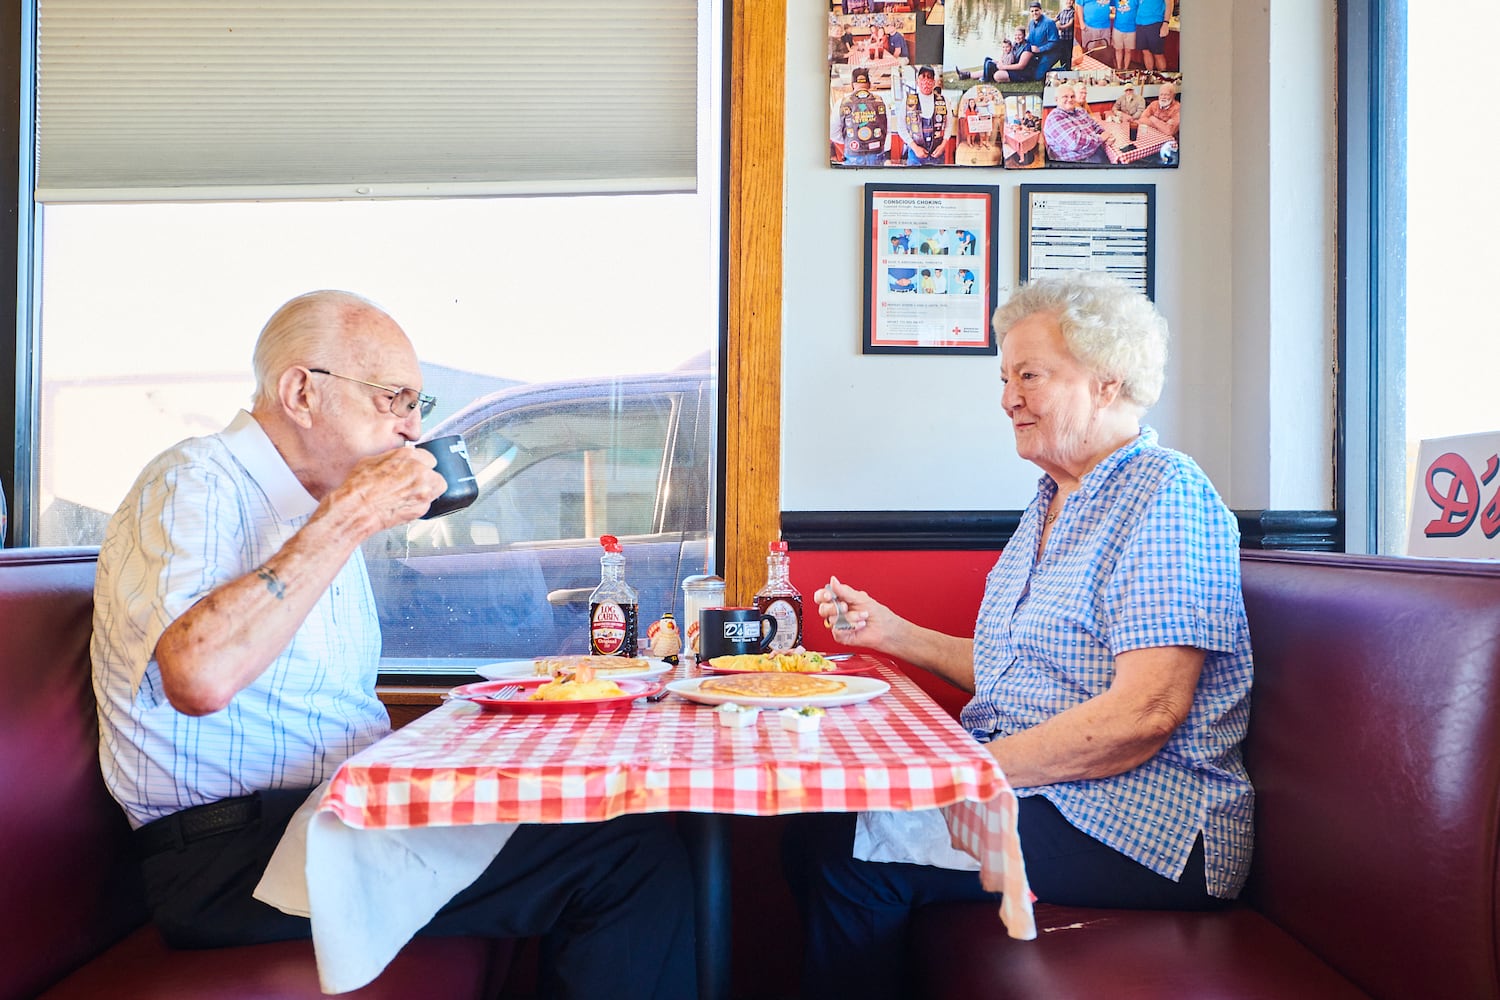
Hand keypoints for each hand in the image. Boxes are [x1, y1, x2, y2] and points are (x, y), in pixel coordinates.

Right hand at [326, 446, 447, 536]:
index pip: (427, 457)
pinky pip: (427, 504)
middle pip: (436, 472)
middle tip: (415, 482)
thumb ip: (393, 458)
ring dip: (428, 489)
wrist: (357, 508)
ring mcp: (423, 491)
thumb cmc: (359, 487)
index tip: (416, 469)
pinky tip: (405, 504)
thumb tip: (399, 459)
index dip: (420, 464)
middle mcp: (419, 471)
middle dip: (428, 477)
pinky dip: (419, 504)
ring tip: (413, 493)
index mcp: (408, 456)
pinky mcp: (422, 508)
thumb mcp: (373, 460)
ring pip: (437, 488)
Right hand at [815, 576, 894, 649]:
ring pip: (832, 620)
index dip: (822, 596)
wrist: (885, 628)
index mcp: (839, 600)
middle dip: (834, 608)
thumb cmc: (876, 613)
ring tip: (862, 616)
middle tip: (845, 607)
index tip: (829, 596)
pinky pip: (837, 631)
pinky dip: (851, 627)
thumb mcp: (860, 598)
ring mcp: (838, 624)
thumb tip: (833, 580)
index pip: (821, 597)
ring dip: (850, 617)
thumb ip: (844, 591)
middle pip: (822, 609)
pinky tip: (860, 625)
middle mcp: (837, 612)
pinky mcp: (841, 635)